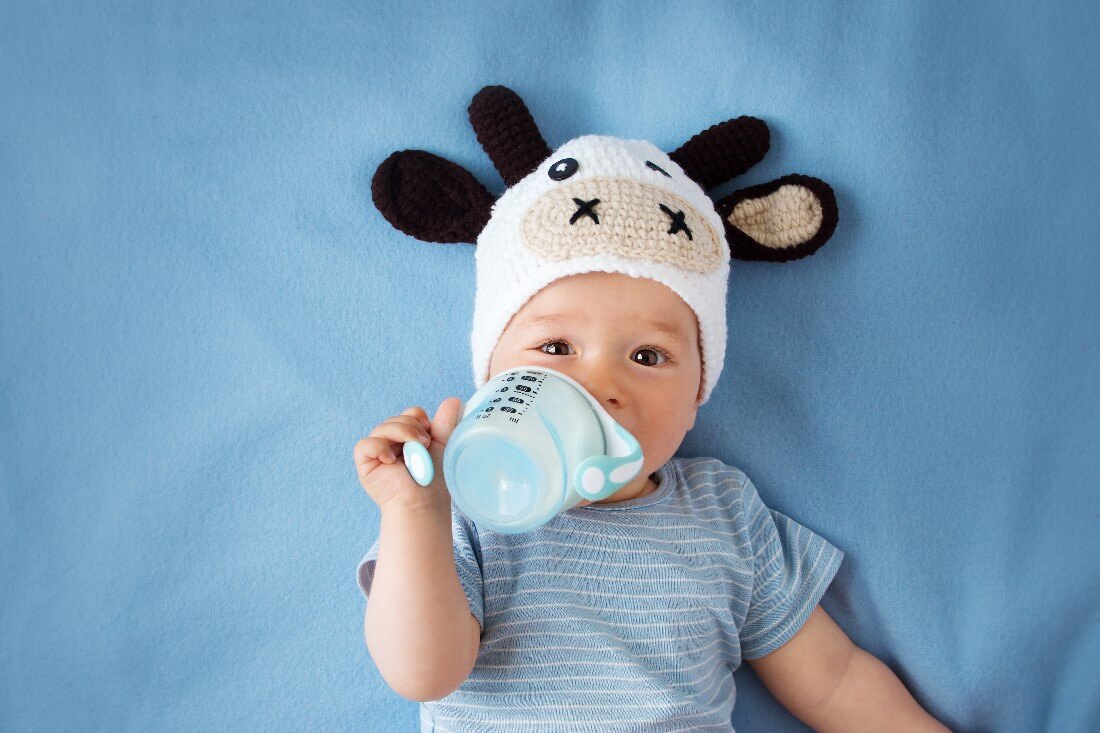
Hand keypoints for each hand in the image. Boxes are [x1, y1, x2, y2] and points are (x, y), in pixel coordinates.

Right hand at [354, 397, 463, 513]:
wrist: (425, 502)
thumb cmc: (434, 478)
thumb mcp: (442, 446)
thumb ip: (445, 423)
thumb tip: (453, 399)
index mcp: (408, 438)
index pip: (408, 414)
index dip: (418, 417)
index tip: (429, 431)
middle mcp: (391, 443)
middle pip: (395, 418)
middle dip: (411, 426)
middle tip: (424, 443)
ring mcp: (377, 453)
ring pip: (381, 428)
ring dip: (400, 433)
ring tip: (414, 449)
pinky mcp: (365, 464)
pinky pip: (364, 445)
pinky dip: (378, 447)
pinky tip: (391, 459)